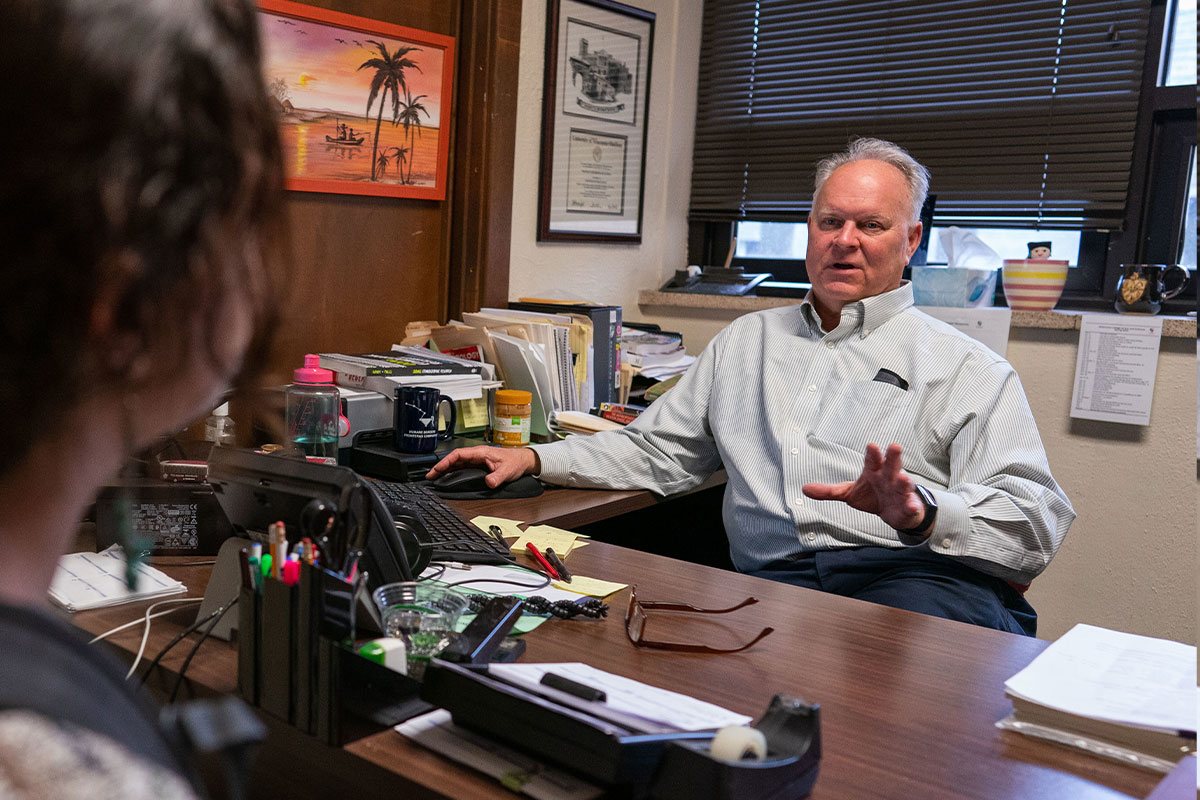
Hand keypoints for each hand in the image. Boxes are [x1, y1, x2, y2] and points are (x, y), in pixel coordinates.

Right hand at [425, 445, 538, 488]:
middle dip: (440, 466)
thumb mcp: (507, 471)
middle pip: (454, 459)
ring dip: (445, 469)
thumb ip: (497, 477)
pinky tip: (447, 476)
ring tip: (434, 477)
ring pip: (456, 462)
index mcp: (480, 452)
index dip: (446, 461)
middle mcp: (476, 455)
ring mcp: (476, 459)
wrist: (522, 460)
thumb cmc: (515, 461)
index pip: (458, 454)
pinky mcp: (478, 464)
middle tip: (430, 476)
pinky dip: (452, 470)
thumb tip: (488, 482)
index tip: (437, 469)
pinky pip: (462, 466)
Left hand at [802, 443, 925, 532]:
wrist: (893, 512)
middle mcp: (888, 478)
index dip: (872, 454)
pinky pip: (912, 506)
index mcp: (873, 472)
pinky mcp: (908, 506)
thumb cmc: (871, 496)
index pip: (871, 461)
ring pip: (903, 484)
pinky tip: (913, 506)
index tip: (871, 446)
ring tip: (904, 478)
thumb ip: (828, 491)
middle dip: (893, 457)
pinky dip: (913, 506)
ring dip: (905, 481)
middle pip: (891, 465)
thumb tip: (804, 489)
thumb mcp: (848, 493)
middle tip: (895, 446)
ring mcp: (900, 491)